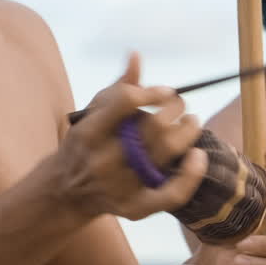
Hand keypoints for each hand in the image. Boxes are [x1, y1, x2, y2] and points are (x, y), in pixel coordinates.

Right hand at [55, 53, 206, 220]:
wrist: (66, 192)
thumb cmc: (85, 145)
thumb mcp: (92, 114)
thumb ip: (118, 89)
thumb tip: (137, 56)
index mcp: (89, 132)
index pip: (127, 102)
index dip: (153, 92)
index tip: (166, 92)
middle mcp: (102, 160)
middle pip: (154, 128)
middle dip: (176, 109)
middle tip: (182, 106)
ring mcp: (119, 186)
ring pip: (167, 155)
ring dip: (188, 133)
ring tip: (192, 123)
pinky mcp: (134, 208)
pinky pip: (171, 194)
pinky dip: (190, 175)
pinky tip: (199, 156)